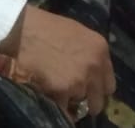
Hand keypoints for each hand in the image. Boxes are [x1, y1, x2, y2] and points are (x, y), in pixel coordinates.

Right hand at [0, 6, 114, 120]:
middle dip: (87, 101)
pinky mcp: (63, 90)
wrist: (24, 30)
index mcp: (101, 50)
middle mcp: (95, 66)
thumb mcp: (79, 34)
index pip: (110, 84)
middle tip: (74, 96)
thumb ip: (91, 54)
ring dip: (69, 99)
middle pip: (98, 100)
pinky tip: (48, 91)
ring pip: (78, 102)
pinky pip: (63, 107)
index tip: (90, 91)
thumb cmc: (48, 28)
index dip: (98, 88)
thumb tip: (92, 72)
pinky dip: (56, 103)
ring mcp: (80, 80)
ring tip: (56, 87)